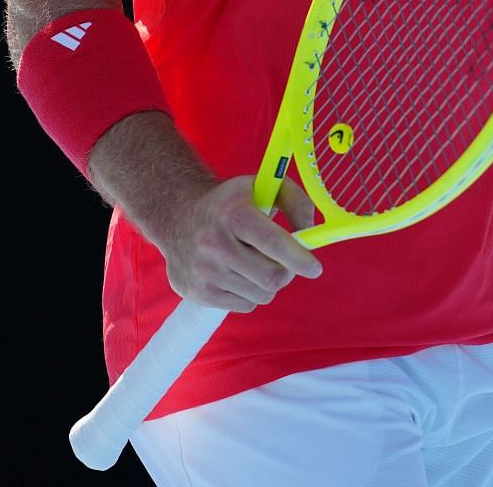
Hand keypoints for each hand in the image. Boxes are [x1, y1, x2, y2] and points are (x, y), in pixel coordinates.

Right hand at [157, 175, 321, 312]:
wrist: (177, 216)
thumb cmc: (230, 203)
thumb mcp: (262, 187)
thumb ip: (295, 201)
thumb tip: (311, 232)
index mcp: (232, 213)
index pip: (272, 242)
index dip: (299, 258)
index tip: (315, 268)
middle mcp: (213, 243)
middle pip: (271, 277)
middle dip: (287, 272)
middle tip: (285, 263)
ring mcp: (203, 271)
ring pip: (260, 295)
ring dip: (268, 283)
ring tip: (255, 263)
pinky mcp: (197, 293)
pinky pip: (244, 306)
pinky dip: (250, 293)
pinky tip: (237, 273)